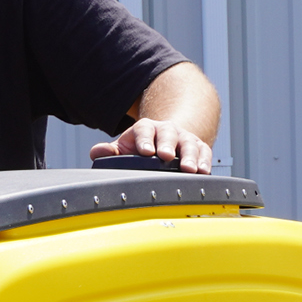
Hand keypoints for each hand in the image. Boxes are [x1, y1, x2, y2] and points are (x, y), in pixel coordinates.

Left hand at [92, 120, 212, 174]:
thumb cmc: (142, 146)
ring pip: (189, 144)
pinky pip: (204, 152)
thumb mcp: (125, 147)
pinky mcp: (199, 147)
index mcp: (146, 128)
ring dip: (189, 156)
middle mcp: (167, 130)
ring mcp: (184, 138)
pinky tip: (203, 172)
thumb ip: (110, 151)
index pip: (144, 129)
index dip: (144, 139)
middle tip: (165, 156)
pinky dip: (205, 162)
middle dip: (167, 144)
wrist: (167, 138)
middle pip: (168, 134)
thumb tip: (97, 152)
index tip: (144, 151)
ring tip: (189, 169)